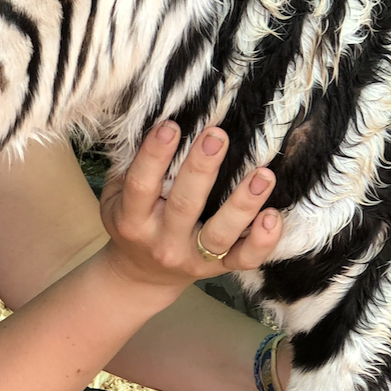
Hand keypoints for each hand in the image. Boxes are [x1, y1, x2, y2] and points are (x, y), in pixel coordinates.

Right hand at [99, 121, 280, 289]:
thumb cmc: (133, 221)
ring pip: (220, 234)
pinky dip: (262, 241)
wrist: (142, 275)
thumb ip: (132, 165)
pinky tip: (274, 215)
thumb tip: (158, 115)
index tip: (171, 125)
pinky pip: (244, 260)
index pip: (141, 185)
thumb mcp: (117, 195)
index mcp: (132, 220)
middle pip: (184, 205)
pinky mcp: (219, 269)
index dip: (154, 156)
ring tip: (262, 174)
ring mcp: (193, 258)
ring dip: (243, 203)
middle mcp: (162, 242)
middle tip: (217, 136)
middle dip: (202, 169)